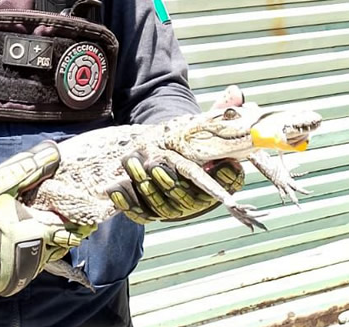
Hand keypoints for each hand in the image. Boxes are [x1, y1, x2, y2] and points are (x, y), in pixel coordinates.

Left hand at [108, 85, 247, 223]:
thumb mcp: (205, 127)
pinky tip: (114, 188)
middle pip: (184, 198)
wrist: (165, 158)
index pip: (227, 185)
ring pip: (158, 205)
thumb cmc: (189, 143)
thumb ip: (223, 111)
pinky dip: (125, 201)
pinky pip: (138, 212)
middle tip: (155, 164)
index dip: (223, 179)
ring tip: (133, 164)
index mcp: (215, 182)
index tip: (216, 166)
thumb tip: (234, 92)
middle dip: (168, 182)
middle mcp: (195, 200)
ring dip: (143, 185)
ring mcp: (172, 208)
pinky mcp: (150, 212)